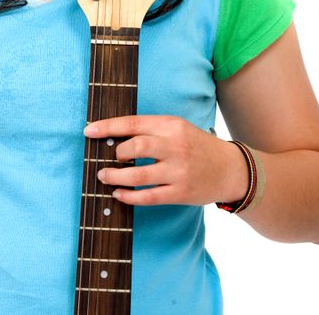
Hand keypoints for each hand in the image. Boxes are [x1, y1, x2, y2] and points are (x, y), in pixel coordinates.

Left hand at [84, 114, 248, 205]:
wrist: (230, 169)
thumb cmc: (197, 146)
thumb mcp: (178, 128)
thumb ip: (151, 131)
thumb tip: (114, 137)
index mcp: (172, 125)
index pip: (133, 123)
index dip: (108, 127)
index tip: (88, 130)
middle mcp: (175, 146)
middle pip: (136, 146)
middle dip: (116, 153)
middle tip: (108, 158)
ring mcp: (178, 171)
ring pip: (138, 175)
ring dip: (115, 177)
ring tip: (104, 177)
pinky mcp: (180, 193)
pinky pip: (148, 197)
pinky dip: (129, 197)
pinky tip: (119, 194)